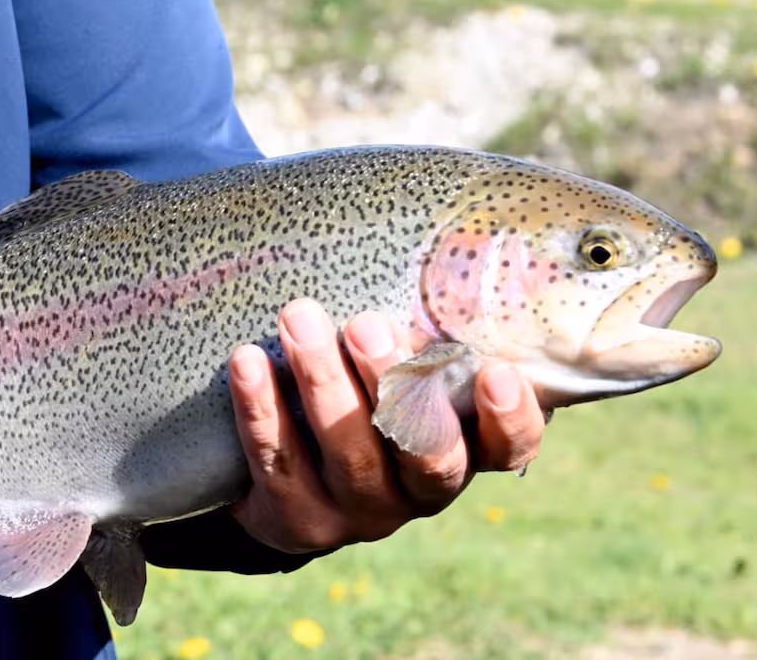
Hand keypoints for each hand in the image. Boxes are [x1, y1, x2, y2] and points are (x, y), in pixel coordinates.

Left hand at [226, 297, 545, 553]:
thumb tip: (445, 236)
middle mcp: (421, 492)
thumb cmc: (373, 394)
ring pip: (348, 454)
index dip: (508, 417)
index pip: (509, 447)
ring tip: (298, 317)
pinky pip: (278, 465)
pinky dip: (262, 409)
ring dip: (322, 382)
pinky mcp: (299, 521)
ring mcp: (360, 513)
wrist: (295, 479)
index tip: (496, 371)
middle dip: (393, 384)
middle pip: (423, 454)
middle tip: (365, 324)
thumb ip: (432, 332)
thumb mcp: (410, 371)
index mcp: (466, 451)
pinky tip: (247, 361)